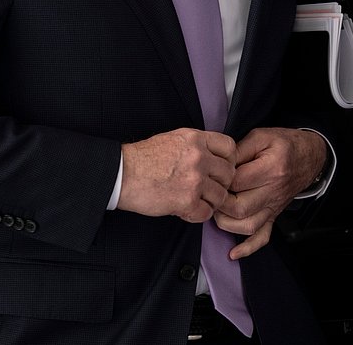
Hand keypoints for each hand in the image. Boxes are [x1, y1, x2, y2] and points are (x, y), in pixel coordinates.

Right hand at [118, 128, 237, 222]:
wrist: (122, 174)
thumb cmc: (143, 158)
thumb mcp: (173, 138)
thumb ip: (196, 145)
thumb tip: (214, 156)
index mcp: (196, 139)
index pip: (230, 147)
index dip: (229, 160)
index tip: (220, 168)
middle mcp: (199, 157)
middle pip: (229, 173)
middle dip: (220, 183)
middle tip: (207, 188)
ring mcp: (194, 180)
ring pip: (221, 196)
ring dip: (210, 201)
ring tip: (195, 200)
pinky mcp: (187, 201)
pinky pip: (206, 213)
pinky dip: (198, 214)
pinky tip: (186, 209)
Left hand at [213, 127, 326, 259]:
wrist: (308, 156)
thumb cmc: (284, 144)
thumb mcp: (261, 136)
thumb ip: (238, 150)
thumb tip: (219, 164)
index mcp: (271, 169)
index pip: (237, 182)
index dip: (220, 180)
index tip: (212, 174)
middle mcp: (273, 192)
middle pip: (240, 208)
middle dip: (220, 204)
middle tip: (211, 193)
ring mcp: (274, 207)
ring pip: (248, 226)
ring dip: (227, 223)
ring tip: (217, 211)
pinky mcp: (274, 215)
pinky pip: (263, 237)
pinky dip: (248, 248)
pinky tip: (233, 253)